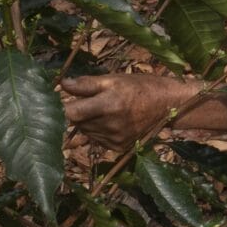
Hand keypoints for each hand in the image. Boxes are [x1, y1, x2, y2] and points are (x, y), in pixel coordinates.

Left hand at [61, 72, 211, 155]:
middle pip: (77, 122)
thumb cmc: (139, 87)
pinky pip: (97, 139)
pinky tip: (111, 121)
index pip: (71, 113)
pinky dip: (98, 131)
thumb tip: (62, 84)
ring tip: (104, 110)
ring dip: (88, 122)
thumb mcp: (114, 79)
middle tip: (90, 101)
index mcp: (109, 105)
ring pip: (86, 132)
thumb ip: (86, 84)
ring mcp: (115, 139)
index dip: (62, 107)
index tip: (59, 101)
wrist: (167, 105)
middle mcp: (111, 125)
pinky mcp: (119, 147)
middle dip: (78, 112)